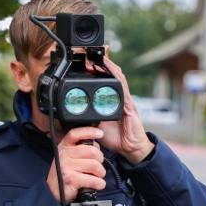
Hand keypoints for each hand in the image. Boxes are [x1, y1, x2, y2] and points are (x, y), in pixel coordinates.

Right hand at [47, 127, 106, 203]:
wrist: (53, 191)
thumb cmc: (64, 174)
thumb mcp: (68, 157)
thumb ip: (79, 150)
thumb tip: (96, 145)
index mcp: (64, 147)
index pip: (75, 134)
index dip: (89, 131)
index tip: (100, 133)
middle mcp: (64, 154)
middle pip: (92, 151)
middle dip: (100, 160)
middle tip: (98, 166)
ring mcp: (66, 166)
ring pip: (95, 165)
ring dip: (101, 173)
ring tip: (97, 176)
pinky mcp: (71, 178)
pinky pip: (93, 180)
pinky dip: (99, 184)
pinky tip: (97, 184)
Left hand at [90, 48, 154, 164]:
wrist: (130, 148)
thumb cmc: (115, 138)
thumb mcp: (96, 126)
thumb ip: (89, 117)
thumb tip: (75, 113)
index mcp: (111, 101)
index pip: (104, 81)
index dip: (96, 71)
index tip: (85, 64)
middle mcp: (119, 97)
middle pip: (111, 75)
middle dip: (100, 64)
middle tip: (87, 57)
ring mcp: (125, 100)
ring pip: (117, 78)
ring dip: (108, 67)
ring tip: (97, 58)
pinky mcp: (129, 105)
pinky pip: (122, 88)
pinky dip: (116, 78)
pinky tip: (110, 70)